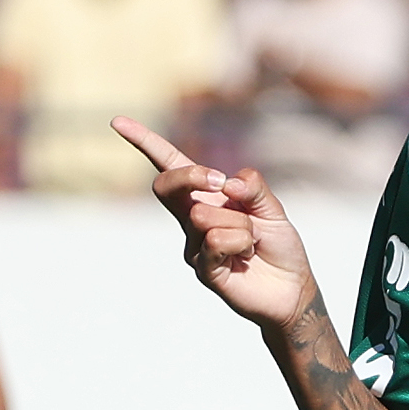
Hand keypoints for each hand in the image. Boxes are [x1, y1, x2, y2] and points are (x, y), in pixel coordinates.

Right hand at [115, 121, 326, 336]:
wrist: (291, 288)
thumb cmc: (278, 245)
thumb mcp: (271, 207)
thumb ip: (254, 187)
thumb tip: (227, 181)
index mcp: (206, 197)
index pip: (170, 165)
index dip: (145, 142)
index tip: (117, 121)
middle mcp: (192, 219)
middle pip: (167, 185)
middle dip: (190, 175)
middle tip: (219, 182)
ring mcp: (193, 245)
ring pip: (204, 214)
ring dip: (240, 222)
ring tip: (252, 241)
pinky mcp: (202, 269)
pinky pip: (216, 240)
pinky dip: (241, 241)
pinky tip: (247, 255)